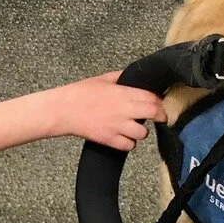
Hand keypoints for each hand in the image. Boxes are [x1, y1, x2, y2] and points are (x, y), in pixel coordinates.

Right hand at [50, 72, 165, 150]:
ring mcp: (117, 126)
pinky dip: (129, 143)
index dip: (159, 101)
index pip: (152, 98)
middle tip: (160, 117)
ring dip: (141, 131)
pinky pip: (129, 145)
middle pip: (154, 113)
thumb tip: (133, 77)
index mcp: (123, 92)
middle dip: (160, 116)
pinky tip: (123, 136)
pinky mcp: (110, 139)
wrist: (63, 110)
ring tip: (134, 127)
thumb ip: (121, 77)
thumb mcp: (102, 79)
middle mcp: (124, 110)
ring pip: (143, 133)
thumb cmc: (79, 93)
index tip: (159, 103)